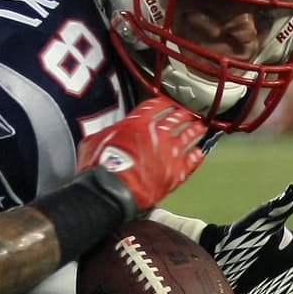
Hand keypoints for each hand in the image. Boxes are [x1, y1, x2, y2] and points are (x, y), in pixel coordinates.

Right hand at [74, 97, 207, 221]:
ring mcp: (170, 152)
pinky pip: (192, 160)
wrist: (111, 191)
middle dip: (182, 114)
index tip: (168, 103)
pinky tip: (199, 153)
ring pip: (188, 136)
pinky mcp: (176, 172)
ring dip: (194, 130)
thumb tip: (106, 134)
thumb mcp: (93, 141)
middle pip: (176, 118)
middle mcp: (157, 133)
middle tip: (186, 113)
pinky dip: (196, 156)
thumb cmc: (100, 168)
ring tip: (199, 128)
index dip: (163, 102)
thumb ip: (107, 133)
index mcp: (137, 123)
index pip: (156, 105)